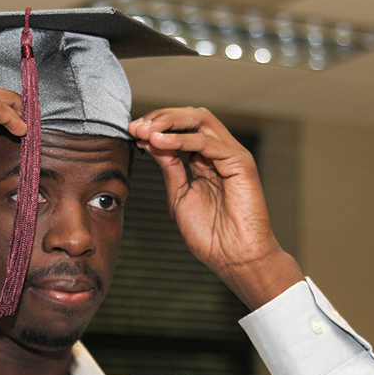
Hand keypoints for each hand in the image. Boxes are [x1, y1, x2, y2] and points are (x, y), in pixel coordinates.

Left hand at [129, 108, 302, 309]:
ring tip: (145, 130)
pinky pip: (207, 142)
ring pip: (201, 119)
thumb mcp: (179, 196)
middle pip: (191, 117)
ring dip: (169, 122)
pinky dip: (181, 139)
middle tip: (137, 126)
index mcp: (205, 160)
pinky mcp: (241, 163)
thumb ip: (169, 168)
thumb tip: (151, 142)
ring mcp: (231, 155)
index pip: (181, 129)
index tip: (132, 131)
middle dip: (161, 117)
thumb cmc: (210, 234)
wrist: (234, 258)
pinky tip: (160, 142)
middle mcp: (219, 153)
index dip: (156, 126)